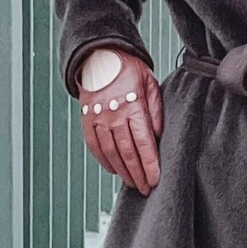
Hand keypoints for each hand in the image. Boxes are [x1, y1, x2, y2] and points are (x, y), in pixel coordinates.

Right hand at [77, 48, 161, 193]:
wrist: (100, 58)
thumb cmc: (129, 71)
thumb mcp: (150, 84)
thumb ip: (156, 110)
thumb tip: (159, 136)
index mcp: (132, 106)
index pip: (143, 142)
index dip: (149, 164)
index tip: (156, 179)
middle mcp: (113, 114)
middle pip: (127, 152)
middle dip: (138, 174)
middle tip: (146, 189)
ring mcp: (98, 119)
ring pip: (111, 153)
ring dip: (123, 172)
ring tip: (133, 183)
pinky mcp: (87, 121)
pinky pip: (95, 147)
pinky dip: (105, 162)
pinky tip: (114, 171)